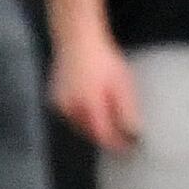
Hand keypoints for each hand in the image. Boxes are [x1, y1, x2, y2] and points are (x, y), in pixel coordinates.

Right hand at [48, 24, 140, 151]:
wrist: (77, 40)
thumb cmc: (104, 59)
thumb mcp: (122, 84)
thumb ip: (126, 110)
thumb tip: (133, 133)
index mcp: (88, 104)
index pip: (103, 135)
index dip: (116, 144)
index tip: (129, 149)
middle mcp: (70, 108)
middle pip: (89, 133)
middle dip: (106, 137)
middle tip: (122, 139)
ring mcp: (59, 103)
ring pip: (79, 125)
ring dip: (94, 128)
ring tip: (110, 126)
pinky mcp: (54, 98)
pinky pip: (71, 115)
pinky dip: (84, 117)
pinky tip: (94, 110)